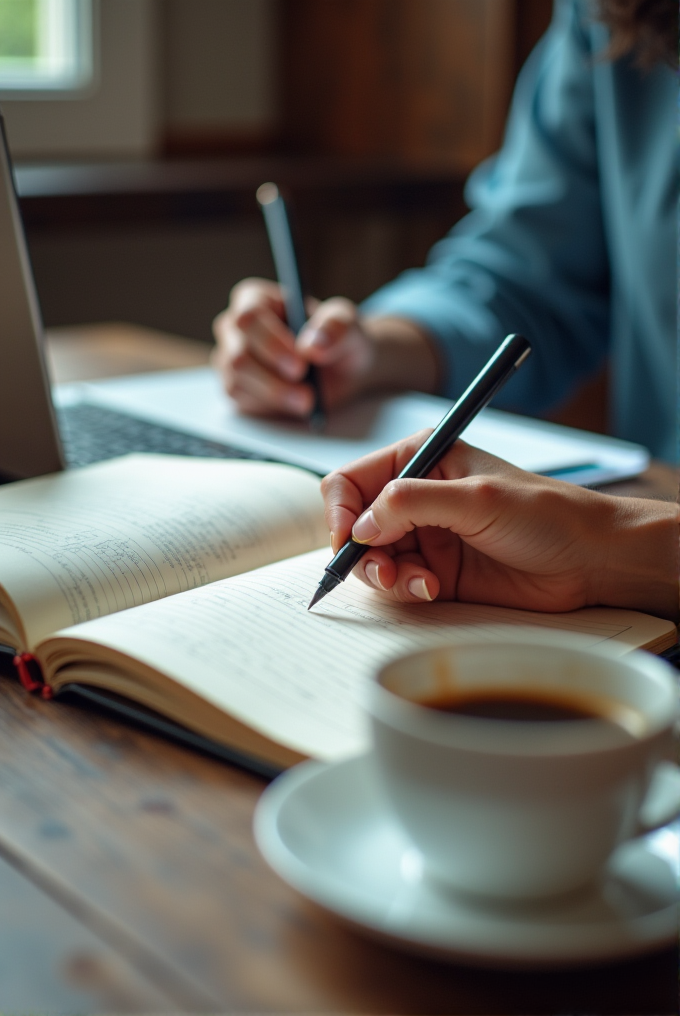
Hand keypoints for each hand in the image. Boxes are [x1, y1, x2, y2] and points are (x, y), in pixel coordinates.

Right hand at [212, 279, 373, 416]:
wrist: (344, 371)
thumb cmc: (340, 338)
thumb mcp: (349, 325)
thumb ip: (336, 327)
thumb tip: (312, 346)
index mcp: (255, 299)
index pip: (249, 317)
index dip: (271, 342)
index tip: (300, 365)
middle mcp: (235, 327)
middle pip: (238, 354)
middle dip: (273, 378)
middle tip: (307, 393)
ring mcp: (230, 358)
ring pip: (237, 380)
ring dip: (275, 395)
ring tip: (308, 400)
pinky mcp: (235, 386)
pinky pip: (240, 400)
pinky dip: (269, 405)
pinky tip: (293, 403)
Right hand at [321, 434, 679, 618]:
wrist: (590, 559)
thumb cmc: (546, 514)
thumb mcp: (475, 498)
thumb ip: (411, 504)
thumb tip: (359, 525)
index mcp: (421, 458)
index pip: (351, 481)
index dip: (340, 510)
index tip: (347, 539)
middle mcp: (416, 495)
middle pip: (354, 524)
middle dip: (360, 551)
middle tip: (382, 571)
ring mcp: (424, 536)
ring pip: (371, 558)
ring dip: (384, 575)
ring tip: (416, 584)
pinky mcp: (435, 571)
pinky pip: (397, 584)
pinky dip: (404, 590)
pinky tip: (431, 589)